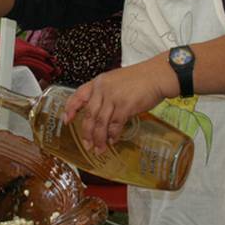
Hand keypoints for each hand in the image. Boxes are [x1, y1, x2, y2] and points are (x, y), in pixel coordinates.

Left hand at [63, 55, 177, 153]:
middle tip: (87, 144)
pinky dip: (113, 135)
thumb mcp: (115, 80)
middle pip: (89, 114)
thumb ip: (105, 93)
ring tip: (99, 149)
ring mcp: (114, 97)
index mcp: (98, 82)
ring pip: (101, 123)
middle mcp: (103, 89)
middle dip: (87, 132)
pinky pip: (115, 125)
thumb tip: (98, 113)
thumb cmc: (140, 78)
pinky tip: (112, 141)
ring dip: (99, 138)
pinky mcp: (126, 106)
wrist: (158, 75)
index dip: (70, 108)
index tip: (66, 120)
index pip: (78, 95)